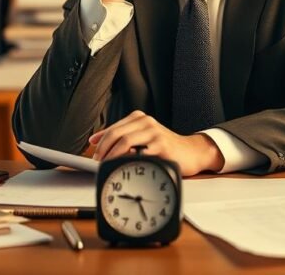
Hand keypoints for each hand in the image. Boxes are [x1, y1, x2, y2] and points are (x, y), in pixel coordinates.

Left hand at [88, 110, 223, 176]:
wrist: (190, 152)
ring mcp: (154, 132)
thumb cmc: (164, 146)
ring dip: (112, 156)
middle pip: (116, 134)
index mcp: (139, 118)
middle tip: (99, 163)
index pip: (112, 129)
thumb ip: (120, 136)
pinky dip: (129, 160)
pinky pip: (139, 153)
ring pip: (125, 141)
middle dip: (103, 150)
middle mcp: (146, 121)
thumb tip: (94, 140)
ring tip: (108, 166)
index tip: (95, 156)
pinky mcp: (161, 144)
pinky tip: (126, 166)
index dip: (100, 143)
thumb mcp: (142, 137)